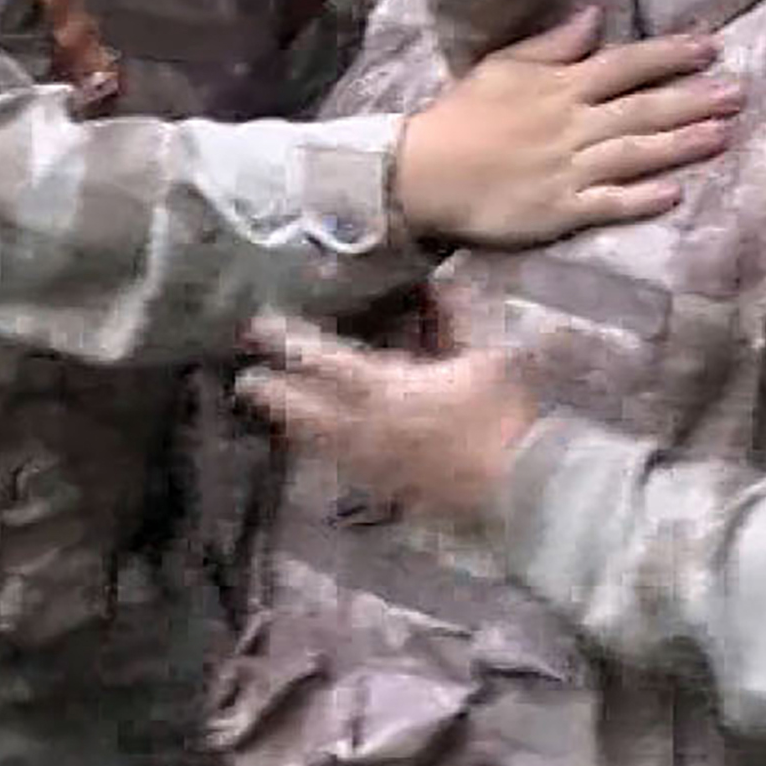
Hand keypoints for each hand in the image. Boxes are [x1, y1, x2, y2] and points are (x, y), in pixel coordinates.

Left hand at [236, 308, 536, 526]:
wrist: (521, 484)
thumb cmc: (504, 416)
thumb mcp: (487, 356)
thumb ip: (460, 315)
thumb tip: (444, 277)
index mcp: (389, 388)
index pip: (327, 361)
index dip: (291, 343)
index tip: (261, 327)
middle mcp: (370, 426)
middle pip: (309, 409)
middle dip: (276, 394)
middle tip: (244, 383)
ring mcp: (376, 461)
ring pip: (322, 442)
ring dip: (293, 426)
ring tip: (270, 416)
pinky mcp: (390, 489)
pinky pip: (347, 469)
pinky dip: (325, 457)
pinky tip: (316, 454)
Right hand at [391, 11, 739, 245]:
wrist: (423, 173)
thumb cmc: (463, 115)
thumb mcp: (502, 66)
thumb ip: (552, 44)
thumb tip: (596, 15)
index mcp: (560, 87)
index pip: (625, 65)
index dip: (670, 54)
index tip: (712, 45)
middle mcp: (572, 125)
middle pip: (642, 108)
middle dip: (693, 98)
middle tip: (740, 92)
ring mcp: (569, 169)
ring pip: (634, 153)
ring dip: (680, 143)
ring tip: (723, 134)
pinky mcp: (560, 210)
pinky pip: (607, 203)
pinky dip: (640, 198)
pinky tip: (674, 193)